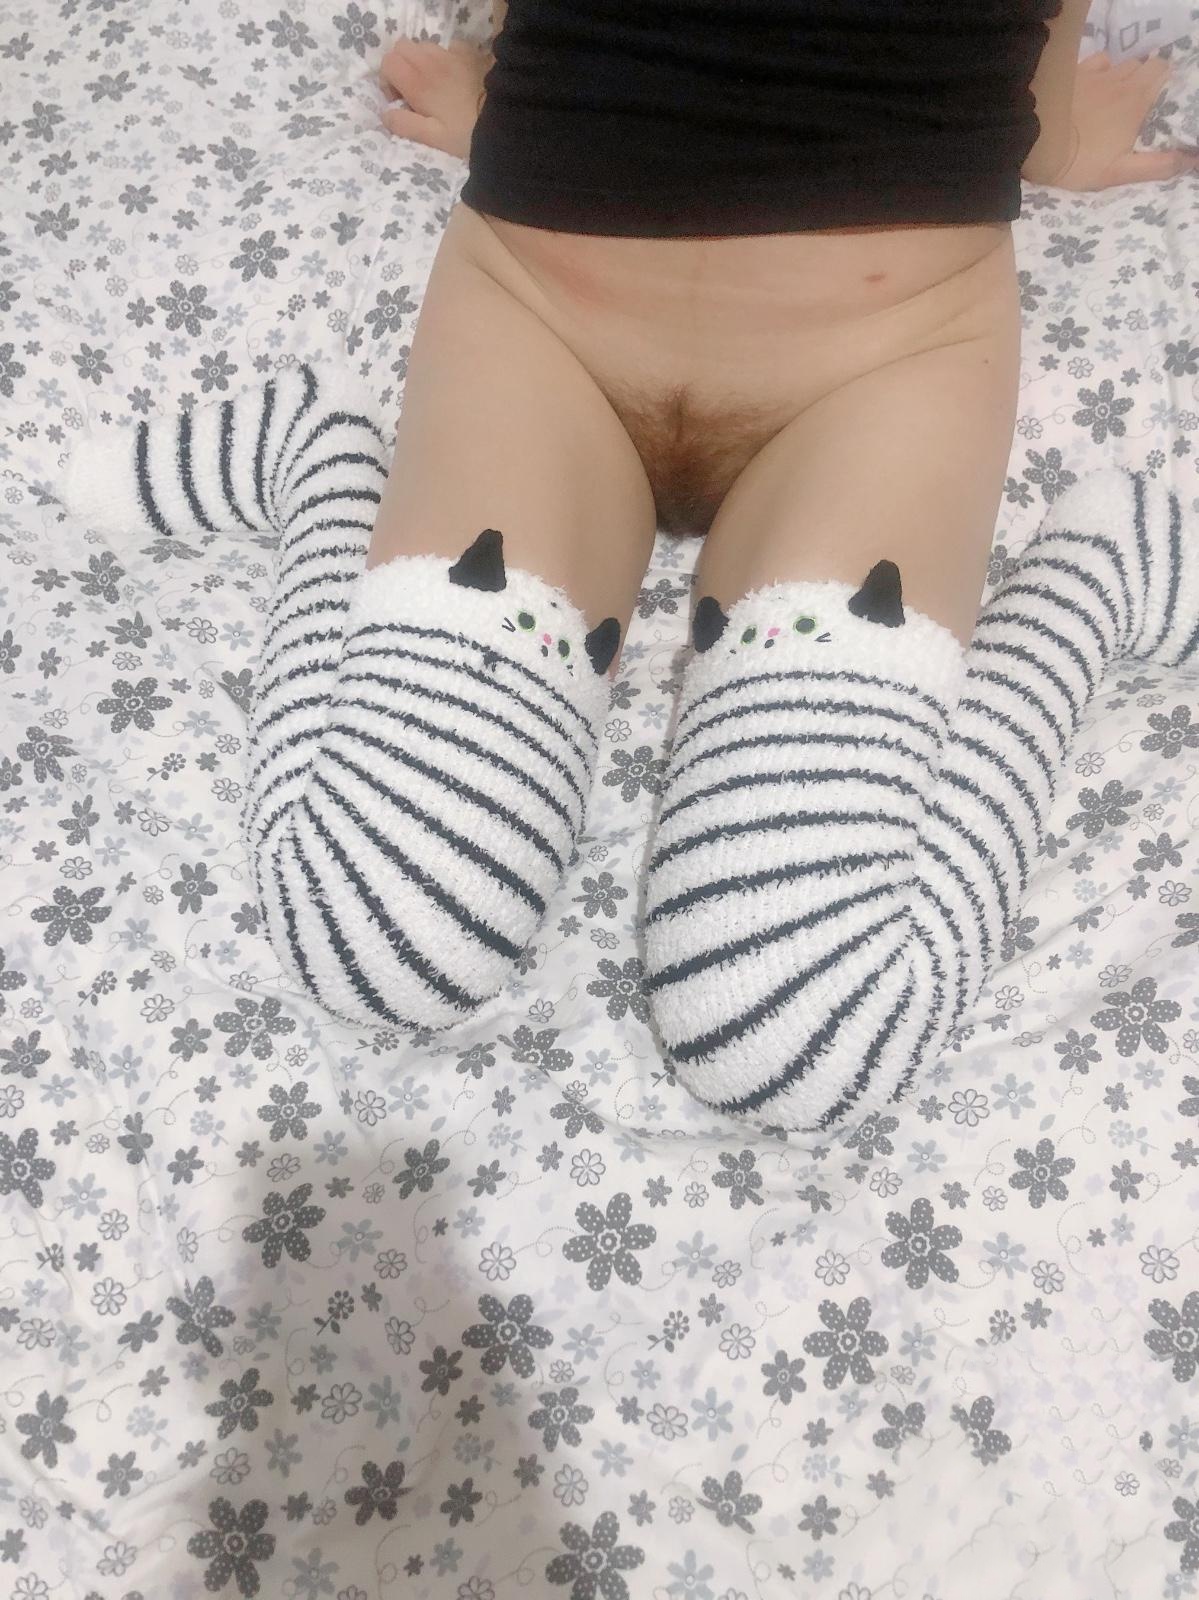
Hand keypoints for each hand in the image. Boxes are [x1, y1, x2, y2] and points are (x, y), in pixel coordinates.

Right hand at [378, 37, 490, 159]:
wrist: (505, 118)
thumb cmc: (467, 134)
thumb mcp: (433, 138)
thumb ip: (405, 125)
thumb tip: (385, 115)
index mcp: (418, 82)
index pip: (388, 62)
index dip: (387, 80)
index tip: (399, 100)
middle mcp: (430, 62)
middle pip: (401, 48)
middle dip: (400, 67)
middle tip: (412, 91)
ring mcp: (450, 54)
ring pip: (423, 46)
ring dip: (421, 62)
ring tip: (433, 86)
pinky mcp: (468, 53)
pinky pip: (447, 48)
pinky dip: (443, 59)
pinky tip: (453, 78)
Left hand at [1051, 50, 1198, 188]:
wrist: (1035, 144)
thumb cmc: (1080, 163)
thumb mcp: (1121, 172)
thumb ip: (1158, 166)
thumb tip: (1191, 161)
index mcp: (1136, 100)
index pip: (1162, 71)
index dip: (1163, 82)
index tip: (1157, 102)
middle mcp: (1120, 80)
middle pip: (1143, 65)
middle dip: (1144, 80)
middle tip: (1134, 105)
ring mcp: (1095, 74)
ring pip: (1120, 63)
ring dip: (1122, 76)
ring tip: (1113, 98)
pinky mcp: (1074, 74)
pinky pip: (1097, 61)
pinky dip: (1101, 69)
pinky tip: (1093, 85)